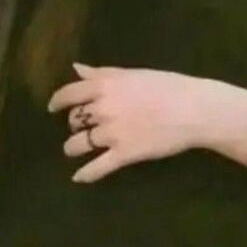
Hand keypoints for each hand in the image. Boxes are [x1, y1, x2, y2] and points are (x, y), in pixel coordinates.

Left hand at [47, 62, 203, 182]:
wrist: (193, 109)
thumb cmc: (166, 86)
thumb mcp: (132, 74)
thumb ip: (102, 73)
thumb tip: (77, 69)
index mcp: (104, 85)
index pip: (68, 94)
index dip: (57, 101)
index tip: (53, 107)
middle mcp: (102, 109)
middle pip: (74, 120)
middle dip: (75, 124)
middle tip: (81, 126)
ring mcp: (111, 134)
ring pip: (78, 145)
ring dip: (73, 147)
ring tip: (76, 149)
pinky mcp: (123, 154)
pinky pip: (96, 168)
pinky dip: (85, 174)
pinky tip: (78, 177)